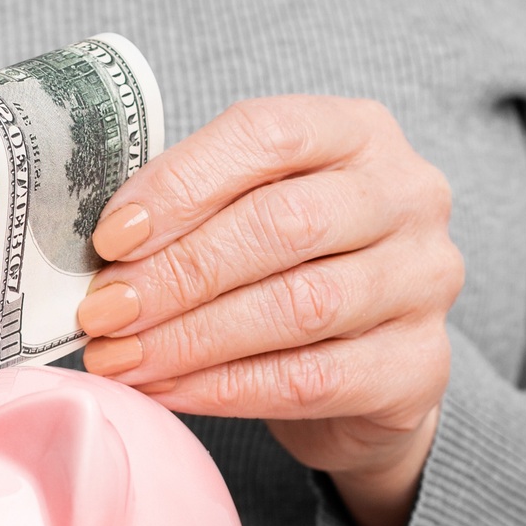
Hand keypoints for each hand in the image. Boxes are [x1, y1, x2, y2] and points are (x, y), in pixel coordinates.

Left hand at [76, 96, 463, 525]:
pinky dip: (226, 389)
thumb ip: (189, 211)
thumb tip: (100, 253)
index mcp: (357, 132)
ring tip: (121, 360)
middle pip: (283, 224)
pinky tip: (168, 393)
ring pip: (298, 306)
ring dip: (192, 338)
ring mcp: (425, 280)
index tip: (110, 239)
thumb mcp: (246, 212)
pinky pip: (312, 379)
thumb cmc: (287, 271)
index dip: (181, 185)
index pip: (267, 135)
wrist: (366, 368)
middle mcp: (408, 195)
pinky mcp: (420, 366)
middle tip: (103, 313)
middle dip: (177, 273)